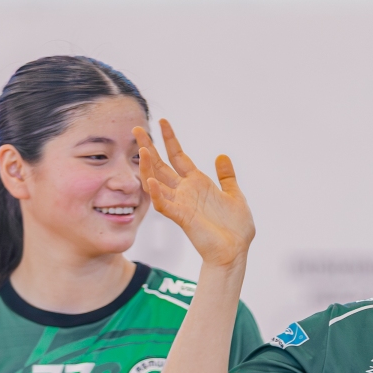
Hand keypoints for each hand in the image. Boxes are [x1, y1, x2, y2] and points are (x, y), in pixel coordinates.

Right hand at [135, 119, 253, 268]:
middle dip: (149, 148)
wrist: (235, 251)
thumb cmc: (235, 228)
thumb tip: (221, 156)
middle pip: (161, 166)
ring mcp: (181, 204)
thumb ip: (227, 177)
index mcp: (197, 184)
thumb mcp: (235, 196)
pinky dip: (156, 194)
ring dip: (148, 168)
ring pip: (156, 183)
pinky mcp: (182, 218)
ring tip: (142, 150)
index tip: (162, 121)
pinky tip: (151, 181)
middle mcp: (185, 192)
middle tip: (136, 130)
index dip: (170, 140)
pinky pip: (164, 205)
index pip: (179, 156)